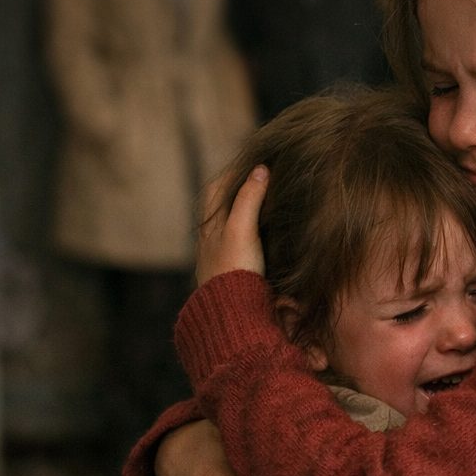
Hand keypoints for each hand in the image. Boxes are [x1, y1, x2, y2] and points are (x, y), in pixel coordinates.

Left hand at [195, 165, 268, 285]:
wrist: (231, 312)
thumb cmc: (233, 268)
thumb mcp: (241, 228)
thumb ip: (249, 198)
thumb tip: (261, 169)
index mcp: (210, 224)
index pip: (218, 188)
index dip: (234, 173)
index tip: (255, 162)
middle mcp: (212, 238)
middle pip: (222, 205)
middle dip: (238, 190)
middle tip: (260, 179)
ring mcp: (221, 256)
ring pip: (230, 226)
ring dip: (245, 212)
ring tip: (266, 203)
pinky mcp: (233, 271)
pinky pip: (240, 244)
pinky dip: (252, 233)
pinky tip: (266, 236)